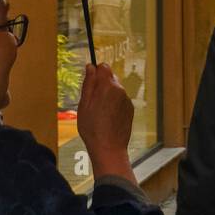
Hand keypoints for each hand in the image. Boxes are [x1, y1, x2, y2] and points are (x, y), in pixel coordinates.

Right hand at [76, 64, 135, 181]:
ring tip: (99, 113)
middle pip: (110, 78)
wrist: (109, 148)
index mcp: (108, 86)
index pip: (104, 67)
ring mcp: (126, 99)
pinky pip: (120, 100)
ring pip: (115, 90)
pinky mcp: (130, 109)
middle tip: (92, 102)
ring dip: (108, 95)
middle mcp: (120, 90)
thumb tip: (90, 66)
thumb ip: (88, 83)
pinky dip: (114, 104)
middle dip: (101, 85)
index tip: (90, 83)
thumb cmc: (92, 128)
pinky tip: (107, 118)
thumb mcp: (84, 105)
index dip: (96, 72)